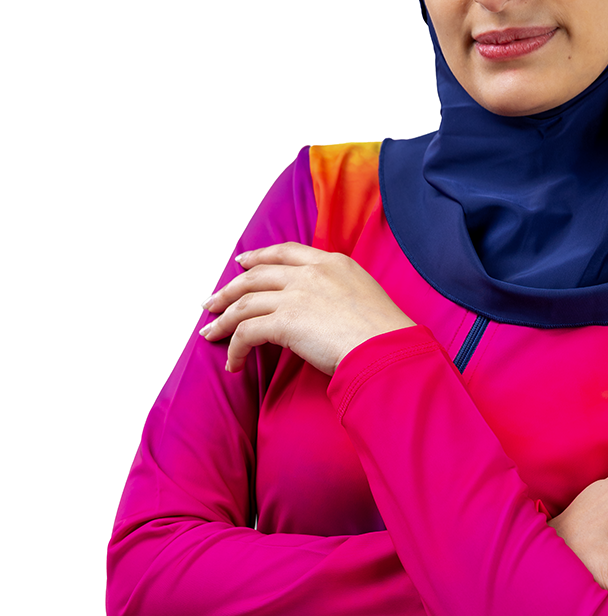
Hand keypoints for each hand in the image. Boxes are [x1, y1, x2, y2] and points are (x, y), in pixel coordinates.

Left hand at [198, 243, 415, 374]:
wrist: (389, 349)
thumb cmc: (387, 335)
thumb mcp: (365, 298)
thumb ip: (340, 294)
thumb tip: (322, 312)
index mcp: (333, 263)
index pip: (285, 252)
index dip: (259, 257)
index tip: (242, 263)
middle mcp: (311, 273)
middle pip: (256, 275)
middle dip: (229, 290)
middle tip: (213, 303)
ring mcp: (296, 295)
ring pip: (245, 302)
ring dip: (224, 320)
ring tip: (211, 334)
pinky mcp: (285, 322)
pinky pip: (247, 333)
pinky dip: (235, 348)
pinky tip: (234, 363)